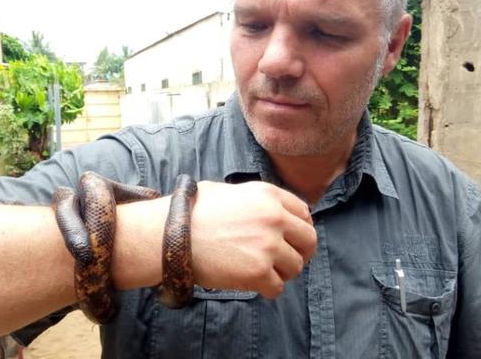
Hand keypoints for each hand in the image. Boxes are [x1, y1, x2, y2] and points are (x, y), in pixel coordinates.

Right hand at [190, 181, 315, 298]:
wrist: (171, 235)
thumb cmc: (192, 213)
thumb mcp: (229, 191)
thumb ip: (255, 199)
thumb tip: (273, 212)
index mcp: (268, 195)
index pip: (304, 213)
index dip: (299, 227)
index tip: (291, 238)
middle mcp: (274, 218)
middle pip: (308, 240)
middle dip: (300, 251)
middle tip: (286, 260)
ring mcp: (269, 246)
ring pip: (296, 266)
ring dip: (282, 271)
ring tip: (263, 271)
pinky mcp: (259, 272)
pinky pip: (278, 287)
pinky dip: (268, 288)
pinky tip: (254, 284)